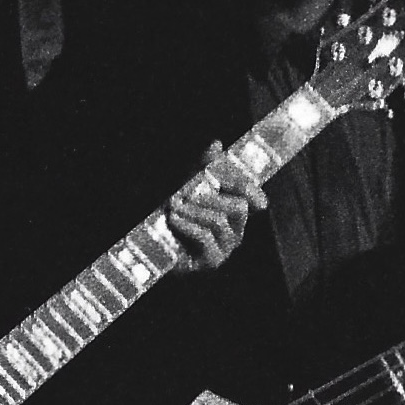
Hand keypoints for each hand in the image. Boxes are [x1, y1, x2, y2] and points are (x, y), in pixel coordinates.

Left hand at [165, 142, 266, 274]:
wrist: (152, 244)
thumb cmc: (174, 213)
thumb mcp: (188, 186)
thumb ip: (203, 166)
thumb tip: (216, 144)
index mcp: (235, 212)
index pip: (251, 196)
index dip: (247, 186)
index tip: (229, 174)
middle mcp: (236, 230)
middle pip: (238, 207)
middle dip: (209, 197)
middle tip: (183, 195)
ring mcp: (225, 247)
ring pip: (219, 220)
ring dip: (192, 210)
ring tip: (173, 207)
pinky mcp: (211, 261)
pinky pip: (205, 236)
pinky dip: (187, 224)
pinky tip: (174, 220)